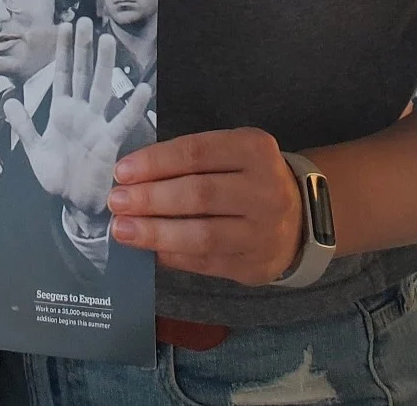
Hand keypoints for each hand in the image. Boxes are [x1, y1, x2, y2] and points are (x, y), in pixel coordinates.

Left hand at [4, 18, 151, 223]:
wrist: (74, 206)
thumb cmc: (58, 177)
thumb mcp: (34, 149)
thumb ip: (23, 125)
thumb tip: (9, 99)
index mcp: (62, 111)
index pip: (62, 73)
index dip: (63, 50)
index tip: (64, 25)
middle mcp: (81, 112)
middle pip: (82, 74)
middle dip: (84, 48)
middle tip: (86, 21)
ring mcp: (96, 124)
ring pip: (100, 89)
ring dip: (104, 66)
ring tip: (108, 40)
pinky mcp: (108, 142)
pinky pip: (121, 121)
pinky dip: (132, 105)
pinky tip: (142, 87)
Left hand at [107, 129, 303, 284]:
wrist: (301, 217)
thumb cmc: (248, 176)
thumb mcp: (231, 151)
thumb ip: (190, 160)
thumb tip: (132, 177)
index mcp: (254, 149)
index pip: (196, 153)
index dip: (155, 162)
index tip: (121, 171)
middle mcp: (265, 190)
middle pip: (198, 194)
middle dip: (150, 199)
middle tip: (115, 202)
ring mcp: (263, 233)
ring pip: (202, 235)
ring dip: (156, 233)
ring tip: (123, 229)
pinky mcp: (256, 266)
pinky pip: (207, 263)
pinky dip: (174, 256)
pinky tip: (151, 250)